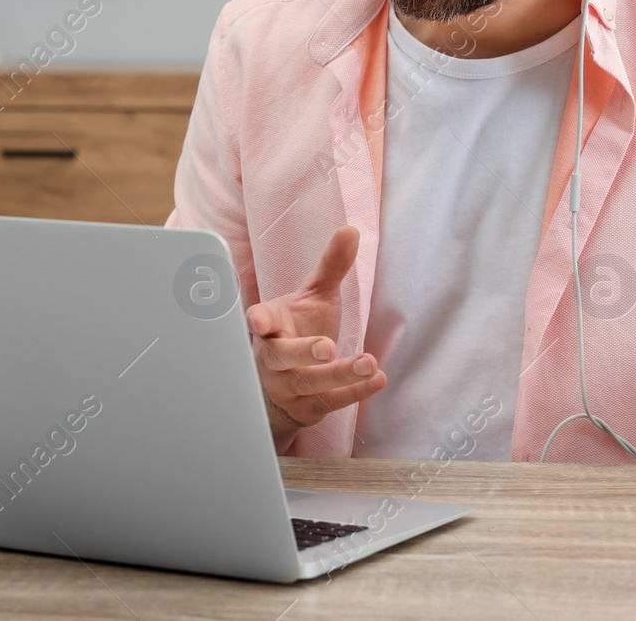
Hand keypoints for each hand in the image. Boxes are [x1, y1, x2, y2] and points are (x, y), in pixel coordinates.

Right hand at [244, 225, 384, 449]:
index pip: (260, 320)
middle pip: (282, 356)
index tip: (258, 322)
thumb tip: (351, 229)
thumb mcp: (314, 296)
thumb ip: (331, 266)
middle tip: (326, 348)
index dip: (258, 321)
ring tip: (368, 363)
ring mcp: (288, 385)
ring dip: (340, 374)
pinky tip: (377, 379)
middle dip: (303, 352)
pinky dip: (354, 392)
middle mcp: (274, 357)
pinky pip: (330, 402)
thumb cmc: (297, 329)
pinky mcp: (307, 407)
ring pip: (309, 383)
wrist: (281, 386)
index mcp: (271, 325)